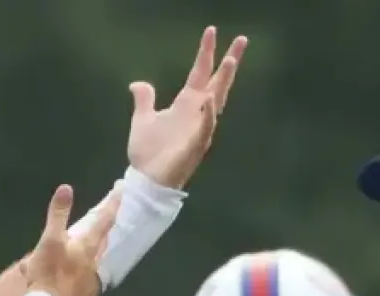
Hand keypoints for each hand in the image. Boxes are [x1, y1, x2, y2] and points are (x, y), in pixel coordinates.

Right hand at [25, 184, 121, 295]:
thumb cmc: (47, 275)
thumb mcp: (49, 240)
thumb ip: (58, 214)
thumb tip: (66, 188)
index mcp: (87, 247)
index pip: (105, 220)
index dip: (113, 203)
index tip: (121, 190)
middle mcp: (94, 263)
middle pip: (102, 241)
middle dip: (103, 229)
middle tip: (104, 219)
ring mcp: (90, 282)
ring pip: (94, 261)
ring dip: (92, 252)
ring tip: (85, 247)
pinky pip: (85, 280)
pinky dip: (80, 273)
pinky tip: (71, 277)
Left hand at [127, 26, 248, 188]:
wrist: (146, 180)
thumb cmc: (148, 153)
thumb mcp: (142, 119)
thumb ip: (144, 99)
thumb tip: (138, 83)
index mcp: (186, 105)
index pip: (200, 73)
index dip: (205, 53)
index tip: (211, 31)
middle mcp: (197, 114)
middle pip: (217, 83)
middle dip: (229, 62)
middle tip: (241, 40)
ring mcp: (199, 130)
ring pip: (216, 102)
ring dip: (223, 82)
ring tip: (230, 61)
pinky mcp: (195, 147)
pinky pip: (204, 129)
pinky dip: (208, 115)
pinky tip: (209, 99)